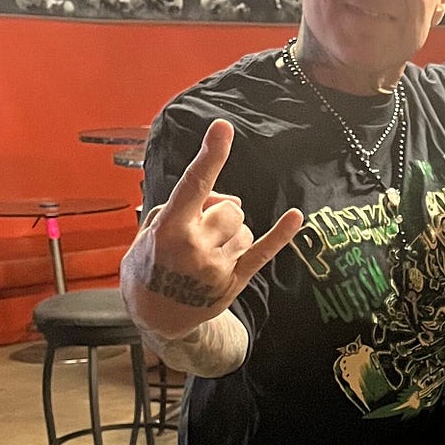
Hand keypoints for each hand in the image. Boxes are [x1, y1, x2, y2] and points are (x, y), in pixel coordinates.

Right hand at [121, 120, 302, 339]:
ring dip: (231, 232)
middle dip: (219, 213)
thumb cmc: (149, 265)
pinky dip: (281, 235)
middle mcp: (195, 248)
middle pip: (230, 208)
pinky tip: (295, 217)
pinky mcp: (235, 282)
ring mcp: (217, 268)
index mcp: (169, 230)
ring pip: (244, 228)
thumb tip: (227, 197)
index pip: (194, 185)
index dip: (211, 155)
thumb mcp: (149, 230)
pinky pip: (263, 252)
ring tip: (207, 252)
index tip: (224, 128)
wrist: (154, 316)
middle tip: (199, 231)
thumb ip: (184, 205)